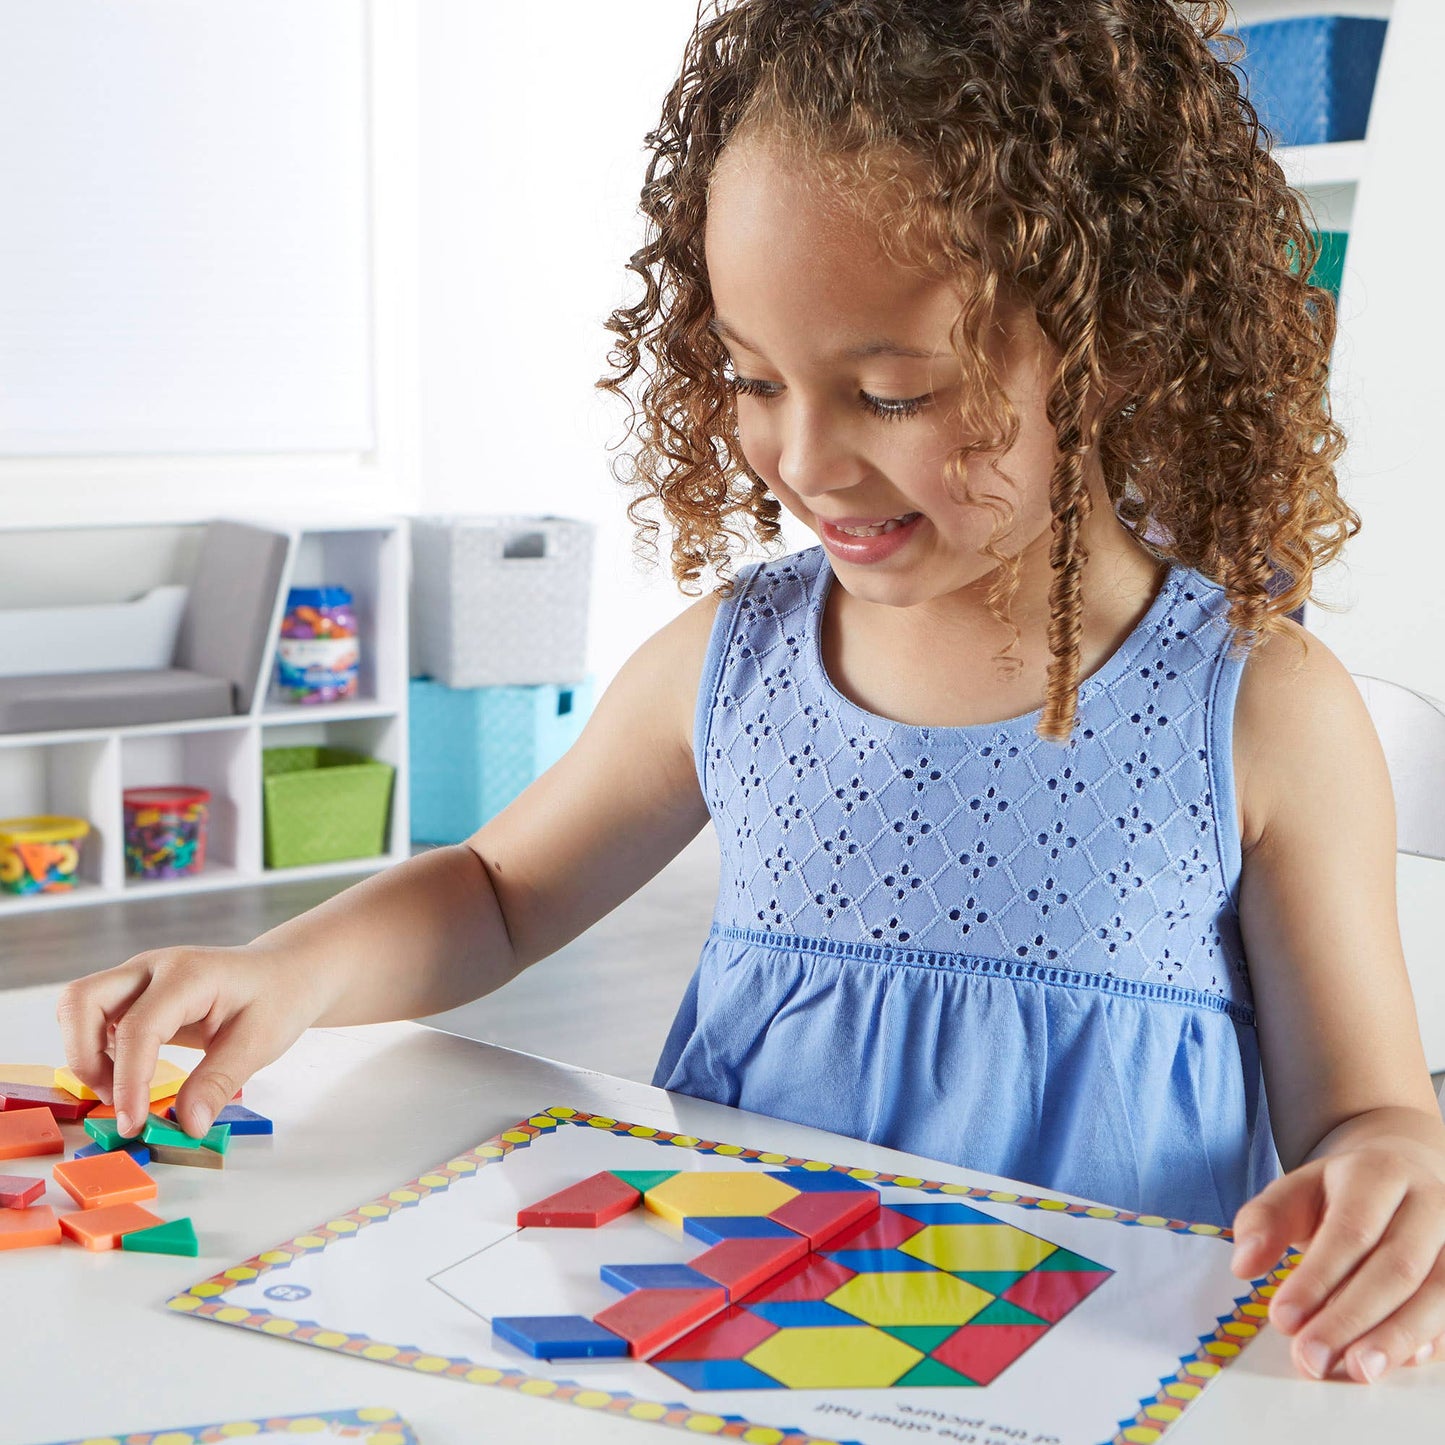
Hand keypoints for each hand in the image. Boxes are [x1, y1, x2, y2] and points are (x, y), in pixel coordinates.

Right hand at [56, 944, 327, 1138]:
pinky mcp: (134, 993)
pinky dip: (96, 1049)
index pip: (138, 1027)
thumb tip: (186, 1126)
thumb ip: (218, 1083)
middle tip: (116, 1100)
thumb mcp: (260, 1043)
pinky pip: (93, 1017)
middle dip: (83, 1057)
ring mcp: (139, 977)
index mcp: (189, 974)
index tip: (134, 1124)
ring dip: (85, 1054)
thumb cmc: (278, 998)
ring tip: (122, 1090)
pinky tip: (128, 1073)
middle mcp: (153, 968)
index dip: (129, 1080)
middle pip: (82, 1000)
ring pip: (78, 1007)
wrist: (286, 972)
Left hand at [1230, 1140, 1444, 1381]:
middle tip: (1312, 1356)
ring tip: (1355, 1370)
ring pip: (1438, 1294)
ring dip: (1395, 1338)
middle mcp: (1430, 1204)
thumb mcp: (1295, 1191)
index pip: (1350, 1230)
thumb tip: (1244, 1265)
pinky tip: (1396, 1363)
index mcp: (1378, 1174)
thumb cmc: (1340, 1193)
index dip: (1318, 1278)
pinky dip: (1428, 1341)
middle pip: (1397, 1268)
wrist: (1403, 1175)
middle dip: (1351, 1318)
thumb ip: (1264, 1222)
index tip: (1282, 1318)